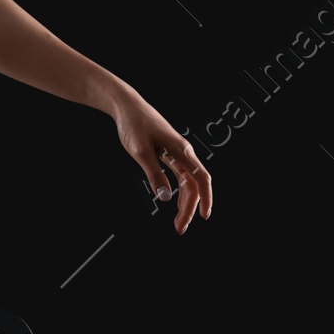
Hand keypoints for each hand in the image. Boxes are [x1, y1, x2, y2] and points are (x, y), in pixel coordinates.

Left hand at [110, 88, 212, 234]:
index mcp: (181, 151)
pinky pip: (180, 175)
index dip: (206, 198)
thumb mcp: (141, 152)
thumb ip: (154, 175)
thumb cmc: (134, 125)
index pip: (201, 179)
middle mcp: (184, 152)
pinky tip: (173, 201)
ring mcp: (177, 152)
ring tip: (177, 221)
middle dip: (190, 207)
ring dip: (184, 202)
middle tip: (179, 228)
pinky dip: (179, 190)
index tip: (204, 216)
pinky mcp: (169, 152)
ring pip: (188, 181)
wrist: (127, 106)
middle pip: (195, 184)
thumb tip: (165, 198)